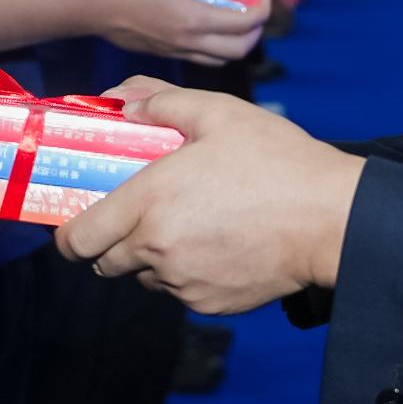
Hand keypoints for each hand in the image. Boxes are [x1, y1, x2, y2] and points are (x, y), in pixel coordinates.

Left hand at [58, 83, 364, 313]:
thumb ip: (161, 101)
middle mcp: (157, 249)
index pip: (77, 239)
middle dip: (115, 241)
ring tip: (194, 223)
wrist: (331, 219)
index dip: (71, 233)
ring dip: (154, 256)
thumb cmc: (277, 160)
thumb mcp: (221, 113)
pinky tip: (221, 242)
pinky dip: (189, 271)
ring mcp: (183, 282)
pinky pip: (181, 290)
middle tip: (145, 214)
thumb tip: (122, 100)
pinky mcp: (209, 303)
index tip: (81, 220)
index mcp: (149, 201)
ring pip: (146, 276)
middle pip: (106, 262)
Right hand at [69, 0, 269, 64]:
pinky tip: (211, 28)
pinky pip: (202, 59)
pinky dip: (217, 48)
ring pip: (221, 59)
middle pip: (238, 51)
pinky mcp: (166, 54)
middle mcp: (189, 43)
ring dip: (238, 43)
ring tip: (238, 21)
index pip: (244, 24)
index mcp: (194, 20)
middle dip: (255, 32)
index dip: (262, 10)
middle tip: (257, 11)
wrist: (94, 8)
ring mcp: (177, 52)